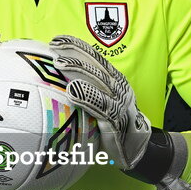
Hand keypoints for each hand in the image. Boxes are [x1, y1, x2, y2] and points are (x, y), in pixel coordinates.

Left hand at [49, 35, 150, 169]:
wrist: (137, 149)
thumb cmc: (114, 124)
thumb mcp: (102, 103)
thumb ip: (86, 90)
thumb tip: (54, 84)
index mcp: (114, 81)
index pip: (96, 58)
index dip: (78, 47)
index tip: (58, 39)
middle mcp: (118, 88)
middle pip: (96, 65)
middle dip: (76, 52)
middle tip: (55, 46)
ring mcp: (119, 103)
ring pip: (99, 81)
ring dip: (79, 70)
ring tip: (60, 63)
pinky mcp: (116, 120)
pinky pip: (101, 106)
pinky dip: (87, 96)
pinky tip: (72, 91)